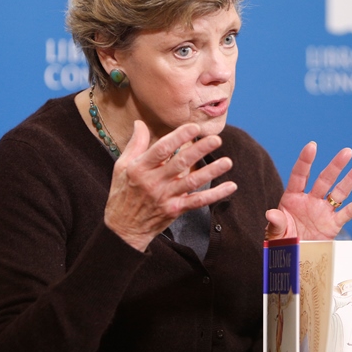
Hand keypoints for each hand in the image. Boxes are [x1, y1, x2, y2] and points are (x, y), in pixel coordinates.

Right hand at [104, 121, 236, 251]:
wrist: (123, 229)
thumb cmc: (122, 194)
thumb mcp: (121, 167)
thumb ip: (134, 144)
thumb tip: (140, 122)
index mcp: (140, 168)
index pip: (161, 149)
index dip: (178, 137)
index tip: (194, 127)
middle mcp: (153, 182)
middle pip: (179, 164)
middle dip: (199, 151)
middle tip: (216, 139)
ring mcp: (165, 197)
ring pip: (191, 182)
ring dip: (211, 172)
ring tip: (227, 162)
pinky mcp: (175, 210)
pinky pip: (197, 201)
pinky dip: (215, 194)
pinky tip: (230, 186)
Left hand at [264, 142, 351, 240]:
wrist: (293, 258)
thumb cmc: (282, 242)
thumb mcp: (275, 233)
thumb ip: (276, 223)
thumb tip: (271, 214)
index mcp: (293, 198)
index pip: (299, 175)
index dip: (306, 161)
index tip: (312, 146)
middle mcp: (310, 201)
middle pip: (324, 180)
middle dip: (335, 166)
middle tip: (347, 152)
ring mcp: (323, 211)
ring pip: (339, 192)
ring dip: (351, 178)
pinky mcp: (333, 225)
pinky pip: (348, 213)